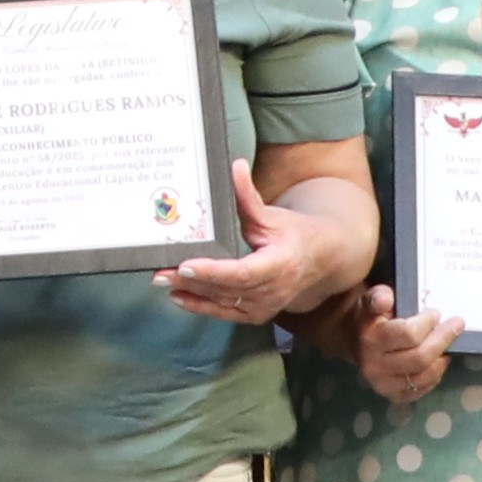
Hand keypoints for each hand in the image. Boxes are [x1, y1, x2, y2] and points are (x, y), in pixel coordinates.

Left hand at [162, 157, 367, 323]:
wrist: (320, 260)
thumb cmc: (295, 235)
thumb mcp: (272, 215)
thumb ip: (248, 196)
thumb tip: (235, 166)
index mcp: (280, 264)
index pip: (243, 273)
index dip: (213, 272)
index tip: (186, 266)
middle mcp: (273, 291)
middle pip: (227, 289)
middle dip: (192, 281)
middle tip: (161, 271)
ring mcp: (266, 307)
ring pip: (223, 303)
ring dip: (191, 293)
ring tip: (162, 280)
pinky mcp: (257, 314)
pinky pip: (225, 313)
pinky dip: (201, 306)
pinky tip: (179, 296)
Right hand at [350, 283, 458, 402]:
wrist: (353, 341)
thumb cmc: (369, 317)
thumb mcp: (370, 300)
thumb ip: (378, 296)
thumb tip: (385, 299)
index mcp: (370, 340)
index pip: (408, 334)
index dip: (427, 323)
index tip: (436, 313)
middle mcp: (374, 366)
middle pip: (420, 358)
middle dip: (443, 339)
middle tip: (457, 325)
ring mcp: (383, 385)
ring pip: (424, 376)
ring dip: (441, 359)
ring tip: (448, 344)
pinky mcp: (393, 396)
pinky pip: (422, 390)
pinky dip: (435, 375)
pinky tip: (438, 361)